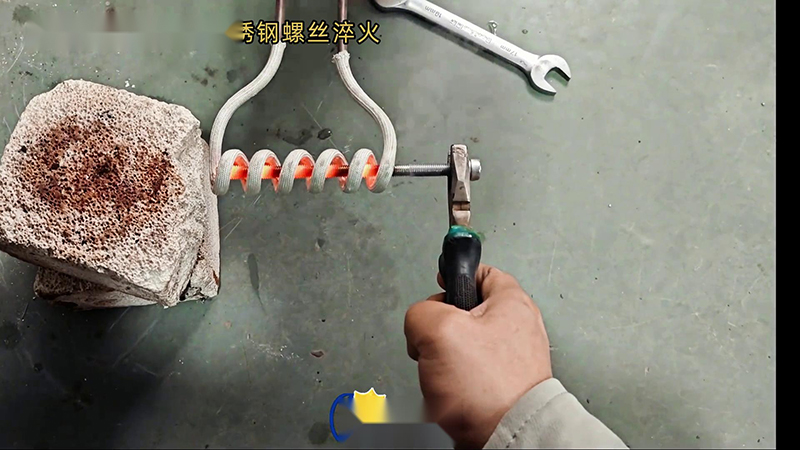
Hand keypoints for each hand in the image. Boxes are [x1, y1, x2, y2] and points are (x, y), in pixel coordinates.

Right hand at [404, 264, 551, 448]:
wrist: (508, 437)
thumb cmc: (488, 386)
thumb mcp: (438, 330)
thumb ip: (421, 312)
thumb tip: (418, 322)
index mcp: (511, 303)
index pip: (481, 272)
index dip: (455, 276)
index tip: (441, 284)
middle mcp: (516, 329)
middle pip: (465, 313)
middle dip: (440, 327)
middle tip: (435, 340)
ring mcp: (509, 360)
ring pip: (462, 346)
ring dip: (443, 359)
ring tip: (444, 374)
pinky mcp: (502, 386)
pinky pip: (468, 375)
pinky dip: (453, 384)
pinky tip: (450, 394)